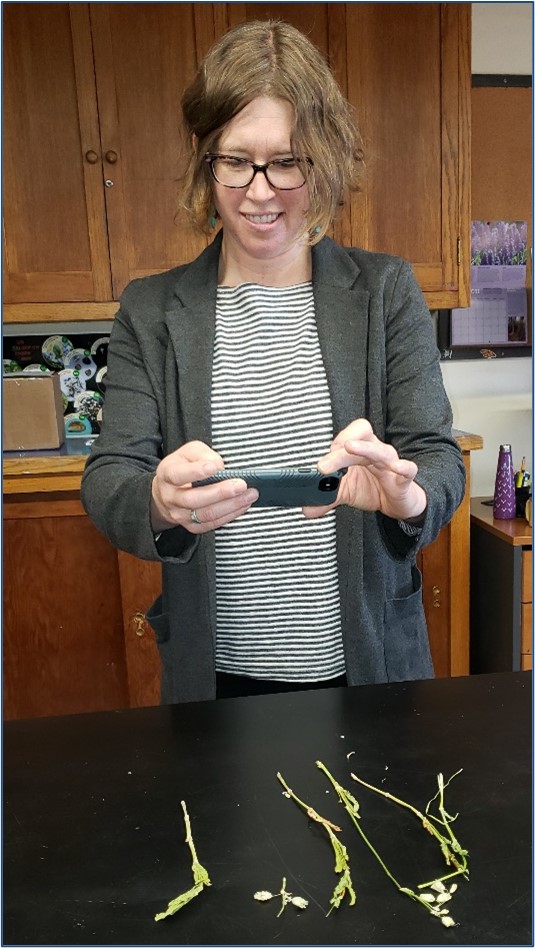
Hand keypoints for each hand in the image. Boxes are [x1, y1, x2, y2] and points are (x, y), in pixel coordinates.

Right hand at [150, 441, 257, 533]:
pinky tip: (243, 505)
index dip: (196, 472)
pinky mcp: (192, 526)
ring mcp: (180, 514)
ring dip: (231, 506)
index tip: (214, 467)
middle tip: (241, 485)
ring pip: (206, 515)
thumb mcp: (188, 452)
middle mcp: (171, 497)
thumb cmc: (182, 467)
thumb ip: (203, 454)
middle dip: (221, 492)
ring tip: (249, 495)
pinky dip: (230, 515)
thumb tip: (219, 467)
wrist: (167, 492)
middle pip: (194, 499)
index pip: (178, 475)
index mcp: (167, 475)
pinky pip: (212, 524)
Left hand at [303, 419, 426, 520]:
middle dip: (339, 452)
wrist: (398, 503)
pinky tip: (397, 468)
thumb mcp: (346, 493)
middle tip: (323, 466)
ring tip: (349, 448)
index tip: (320, 462)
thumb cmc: (373, 488)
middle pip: (359, 441)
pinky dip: (404, 467)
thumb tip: (307, 509)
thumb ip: (327, 499)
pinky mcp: (404, 479)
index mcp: (360, 451)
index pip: (349, 435)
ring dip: (365, 449)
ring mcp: (391, 464)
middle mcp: (376, 452)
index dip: (335, 442)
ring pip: (380, 451)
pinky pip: (408, 470)